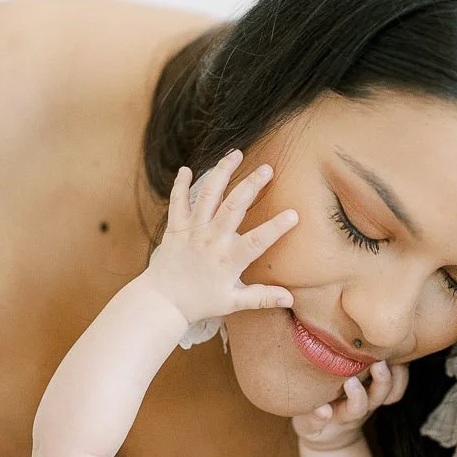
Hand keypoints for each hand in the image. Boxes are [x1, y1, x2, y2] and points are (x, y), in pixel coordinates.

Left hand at [143, 151, 297, 327]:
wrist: (162, 302)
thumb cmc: (200, 302)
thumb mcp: (233, 302)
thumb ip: (262, 297)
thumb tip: (290, 298)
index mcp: (227, 260)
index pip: (257, 241)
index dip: (276, 227)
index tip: (294, 214)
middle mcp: (210, 241)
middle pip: (233, 207)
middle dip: (251, 185)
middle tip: (268, 168)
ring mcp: (191, 231)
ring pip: (207, 196)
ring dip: (221, 173)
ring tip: (235, 154)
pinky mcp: (175, 227)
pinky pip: (177, 201)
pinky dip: (180, 184)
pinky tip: (187, 168)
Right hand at [292, 359, 408, 450]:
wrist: (331, 432)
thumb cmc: (315, 423)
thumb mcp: (307, 425)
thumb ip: (313, 418)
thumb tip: (324, 411)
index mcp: (346, 415)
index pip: (358, 408)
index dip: (357, 396)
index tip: (349, 382)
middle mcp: (364, 406)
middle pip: (380, 396)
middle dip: (382, 379)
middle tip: (377, 362)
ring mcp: (373, 397)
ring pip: (393, 389)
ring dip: (395, 373)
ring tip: (389, 353)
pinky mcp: (378, 388)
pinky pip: (398, 382)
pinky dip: (400, 369)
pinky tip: (394, 352)